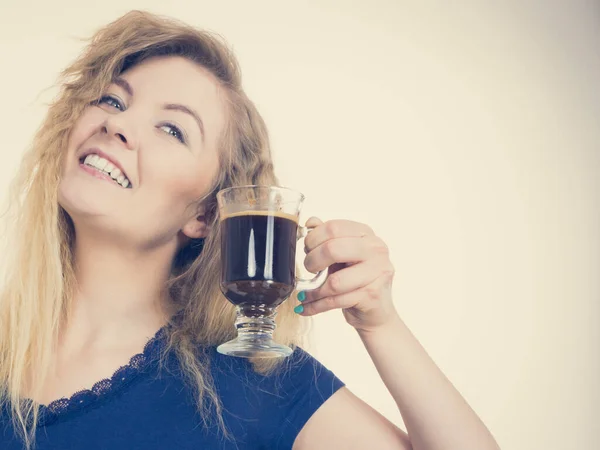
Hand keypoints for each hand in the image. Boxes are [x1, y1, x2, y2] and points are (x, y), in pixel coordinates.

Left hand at [297, 217, 397, 332]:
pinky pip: (336, 300)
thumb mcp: (342, 256)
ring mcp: (377, 272)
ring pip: (334, 282)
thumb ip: (327, 238)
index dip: (313, 239)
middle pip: (333, 249)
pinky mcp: (372, 295)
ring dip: (313, 290)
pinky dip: (317, 305)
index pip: (333, 228)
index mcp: (366, 234)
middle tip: (309, 269)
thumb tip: (311, 222)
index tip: (307, 250)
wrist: (377, 311)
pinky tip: (307, 307)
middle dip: (312, 261)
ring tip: (305, 293)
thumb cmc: (357, 281)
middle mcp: (376, 250)